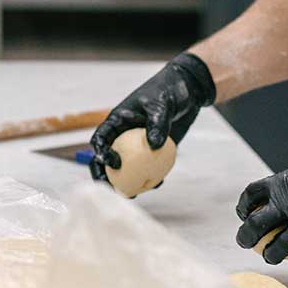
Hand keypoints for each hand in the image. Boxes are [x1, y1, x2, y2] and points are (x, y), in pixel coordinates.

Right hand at [89, 52, 216, 185]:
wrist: (186, 93)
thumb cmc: (168, 92)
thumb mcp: (161, 105)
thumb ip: (157, 124)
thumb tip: (154, 147)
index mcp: (117, 122)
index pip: (101, 139)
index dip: (101, 153)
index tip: (115, 164)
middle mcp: (123, 135)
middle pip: (106, 158)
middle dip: (104, 176)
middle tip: (113, 189)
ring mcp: (137, 145)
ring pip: (126, 167)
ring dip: (125, 183)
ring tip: (132, 195)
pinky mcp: (152, 150)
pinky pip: (147, 167)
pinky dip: (149, 177)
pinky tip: (157, 185)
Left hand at [234, 137, 287, 265]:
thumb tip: (277, 202)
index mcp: (283, 183)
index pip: (249, 196)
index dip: (243, 207)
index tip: (245, 215)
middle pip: (253, 227)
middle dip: (246, 238)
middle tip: (246, 243)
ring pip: (276, 250)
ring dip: (271, 255)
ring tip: (272, 256)